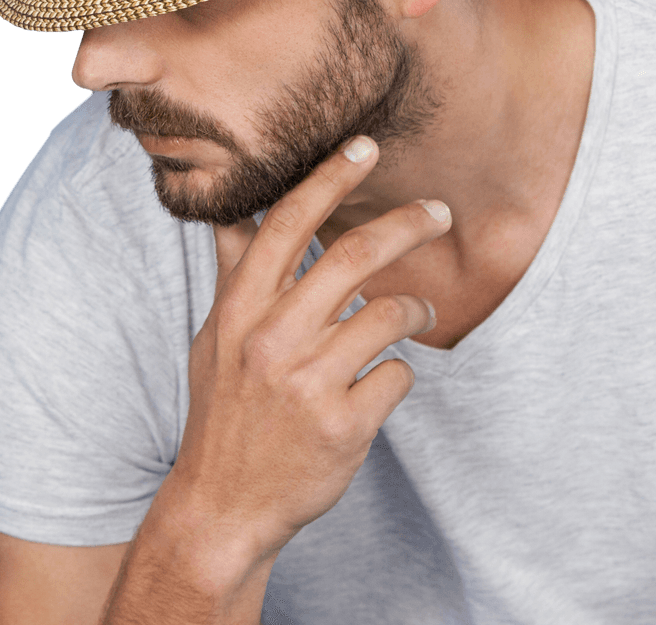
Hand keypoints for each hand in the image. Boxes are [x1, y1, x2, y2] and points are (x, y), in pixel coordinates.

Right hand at [165, 136, 446, 569]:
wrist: (222, 509)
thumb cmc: (224, 412)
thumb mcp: (215, 338)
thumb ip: (235, 273)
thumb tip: (231, 211)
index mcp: (241, 310)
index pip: (286, 223)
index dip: (330, 178)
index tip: (366, 146)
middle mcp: (272, 339)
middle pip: (353, 256)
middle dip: (408, 223)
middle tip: (440, 210)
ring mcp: (308, 384)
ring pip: (389, 314)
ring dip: (415, 307)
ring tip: (417, 312)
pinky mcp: (344, 426)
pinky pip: (398, 375)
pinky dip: (399, 372)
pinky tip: (381, 383)